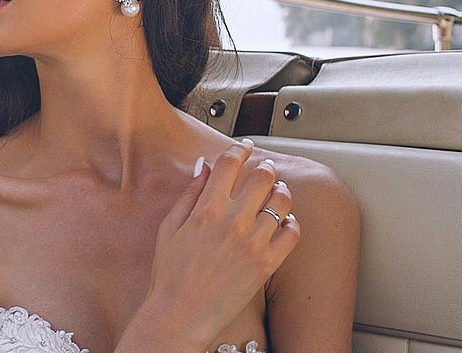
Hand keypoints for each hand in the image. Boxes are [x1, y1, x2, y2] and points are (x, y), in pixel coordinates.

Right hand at [116, 139, 300, 350]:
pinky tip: (283, 223)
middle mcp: (232, 222)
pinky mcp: (267, 264)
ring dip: (281, 192)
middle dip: (266, 168)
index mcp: (206, 210)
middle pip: (263, 177)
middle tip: (266, 168)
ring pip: (282, 202)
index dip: (240, 150)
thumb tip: (203, 165)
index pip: (230, 164)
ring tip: (277, 193)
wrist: (181, 314)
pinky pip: (293, 233)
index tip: (246, 147)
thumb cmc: (170, 274)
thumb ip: (188, 194)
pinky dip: (292, 223)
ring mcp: (253, 243)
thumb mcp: (168, 228)